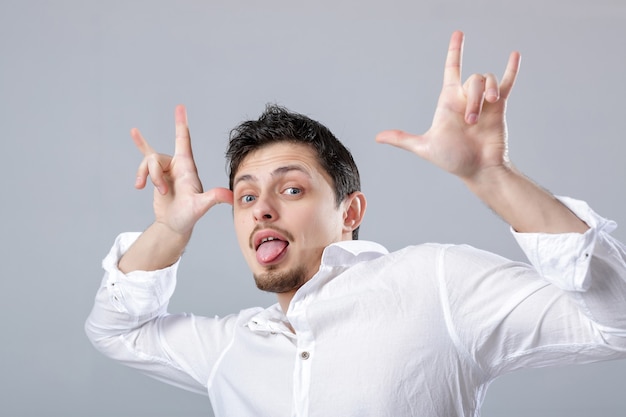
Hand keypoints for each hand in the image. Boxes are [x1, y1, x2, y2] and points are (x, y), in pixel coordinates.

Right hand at [131, 105, 232, 235]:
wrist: (175, 225)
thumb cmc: (189, 216)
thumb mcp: (200, 207)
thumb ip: (214, 198)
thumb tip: (231, 197)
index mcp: (187, 167)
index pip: (184, 141)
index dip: (181, 124)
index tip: (179, 107)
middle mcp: (177, 165)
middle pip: (156, 158)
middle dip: (154, 175)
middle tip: (163, 192)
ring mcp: (166, 169)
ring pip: (148, 163)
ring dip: (147, 177)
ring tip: (152, 191)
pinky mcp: (156, 175)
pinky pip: (146, 156)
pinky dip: (141, 144)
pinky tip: (134, 132)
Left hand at [376, 31, 520, 182]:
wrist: (478, 169)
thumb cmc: (453, 159)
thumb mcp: (424, 146)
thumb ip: (403, 139)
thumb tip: (378, 138)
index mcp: (449, 101)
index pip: (452, 68)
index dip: (455, 51)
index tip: (458, 34)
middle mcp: (467, 98)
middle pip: (472, 79)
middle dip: (473, 98)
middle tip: (470, 122)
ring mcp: (484, 102)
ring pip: (487, 81)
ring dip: (485, 96)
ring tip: (482, 119)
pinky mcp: (499, 107)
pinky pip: (506, 83)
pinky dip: (511, 70)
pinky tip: (514, 54)